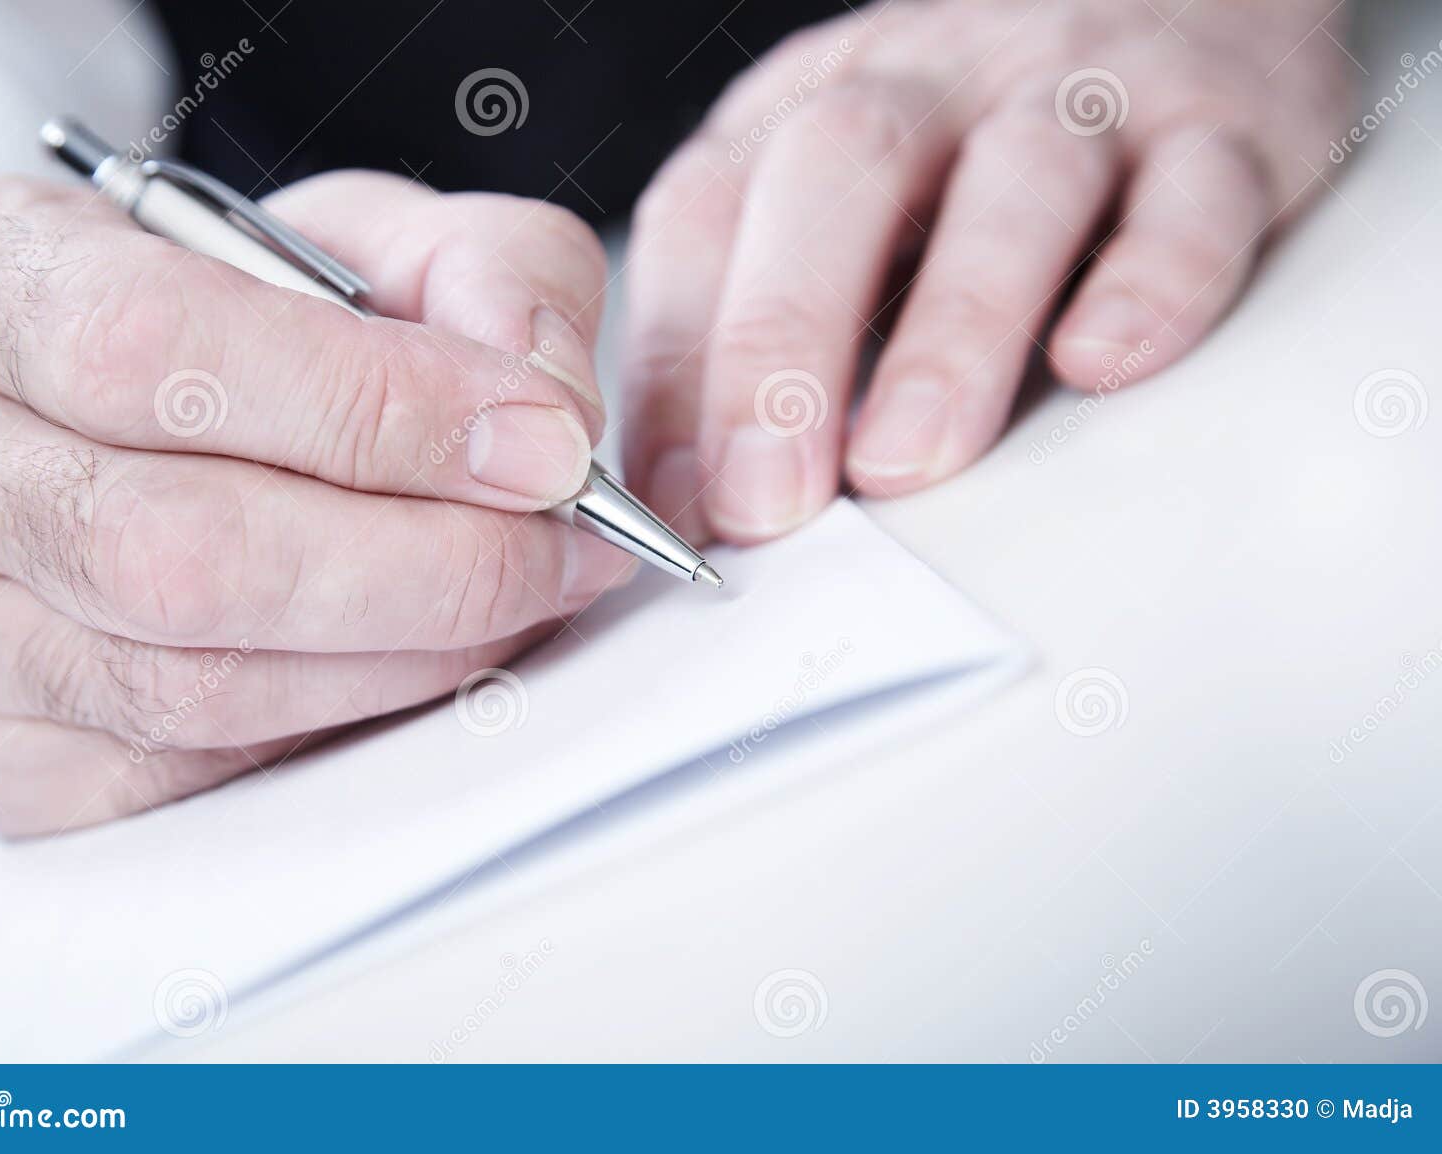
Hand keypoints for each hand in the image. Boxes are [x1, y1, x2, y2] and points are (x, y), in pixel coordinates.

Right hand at [0, 170, 626, 833]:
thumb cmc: (164, 304)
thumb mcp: (322, 228)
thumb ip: (465, 268)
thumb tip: (550, 401)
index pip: (168, 352)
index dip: (384, 413)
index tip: (548, 445)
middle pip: (187, 557)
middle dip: (431, 569)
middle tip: (569, 553)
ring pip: (197, 694)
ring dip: (406, 661)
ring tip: (517, 607)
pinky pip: (188, 779)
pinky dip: (333, 730)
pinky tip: (404, 668)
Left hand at [622, 0, 1351, 541]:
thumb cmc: (974, 153)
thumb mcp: (839, 215)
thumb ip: (765, 334)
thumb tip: (701, 502)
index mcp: (810, 112)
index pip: (705, 216)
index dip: (675, 364)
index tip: (680, 509)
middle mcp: (931, 87)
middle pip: (836, 172)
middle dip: (784, 344)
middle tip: (770, 501)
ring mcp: (1076, 97)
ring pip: (1015, 182)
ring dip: (952, 329)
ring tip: (909, 459)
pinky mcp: (1220, 128)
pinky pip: (1194, 191)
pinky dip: (1152, 280)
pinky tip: (1104, 363)